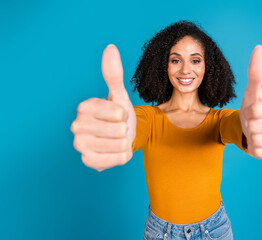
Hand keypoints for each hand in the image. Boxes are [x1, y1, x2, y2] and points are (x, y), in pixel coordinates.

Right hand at [70, 44, 136, 171]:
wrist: (119, 138)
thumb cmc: (118, 116)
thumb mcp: (119, 95)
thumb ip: (114, 74)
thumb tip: (111, 48)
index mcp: (84, 107)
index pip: (118, 112)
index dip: (124, 115)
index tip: (118, 115)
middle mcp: (77, 125)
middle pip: (120, 130)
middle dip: (124, 130)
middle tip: (117, 128)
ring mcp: (80, 145)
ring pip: (120, 145)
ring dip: (124, 143)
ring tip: (116, 139)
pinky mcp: (88, 161)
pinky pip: (118, 159)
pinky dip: (122, 156)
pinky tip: (114, 150)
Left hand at [239, 45, 261, 162]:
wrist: (256, 130)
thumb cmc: (255, 110)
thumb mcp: (252, 92)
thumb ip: (256, 73)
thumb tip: (259, 48)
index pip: (256, 110)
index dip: (248, 112)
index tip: (253, 111)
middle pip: (256, 126)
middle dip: (249, 125)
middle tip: (254, 123)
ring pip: (257, 140)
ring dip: (251, 137)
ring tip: (257, 133)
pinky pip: (259, 153)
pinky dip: (254, 149)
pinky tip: (261, 143)